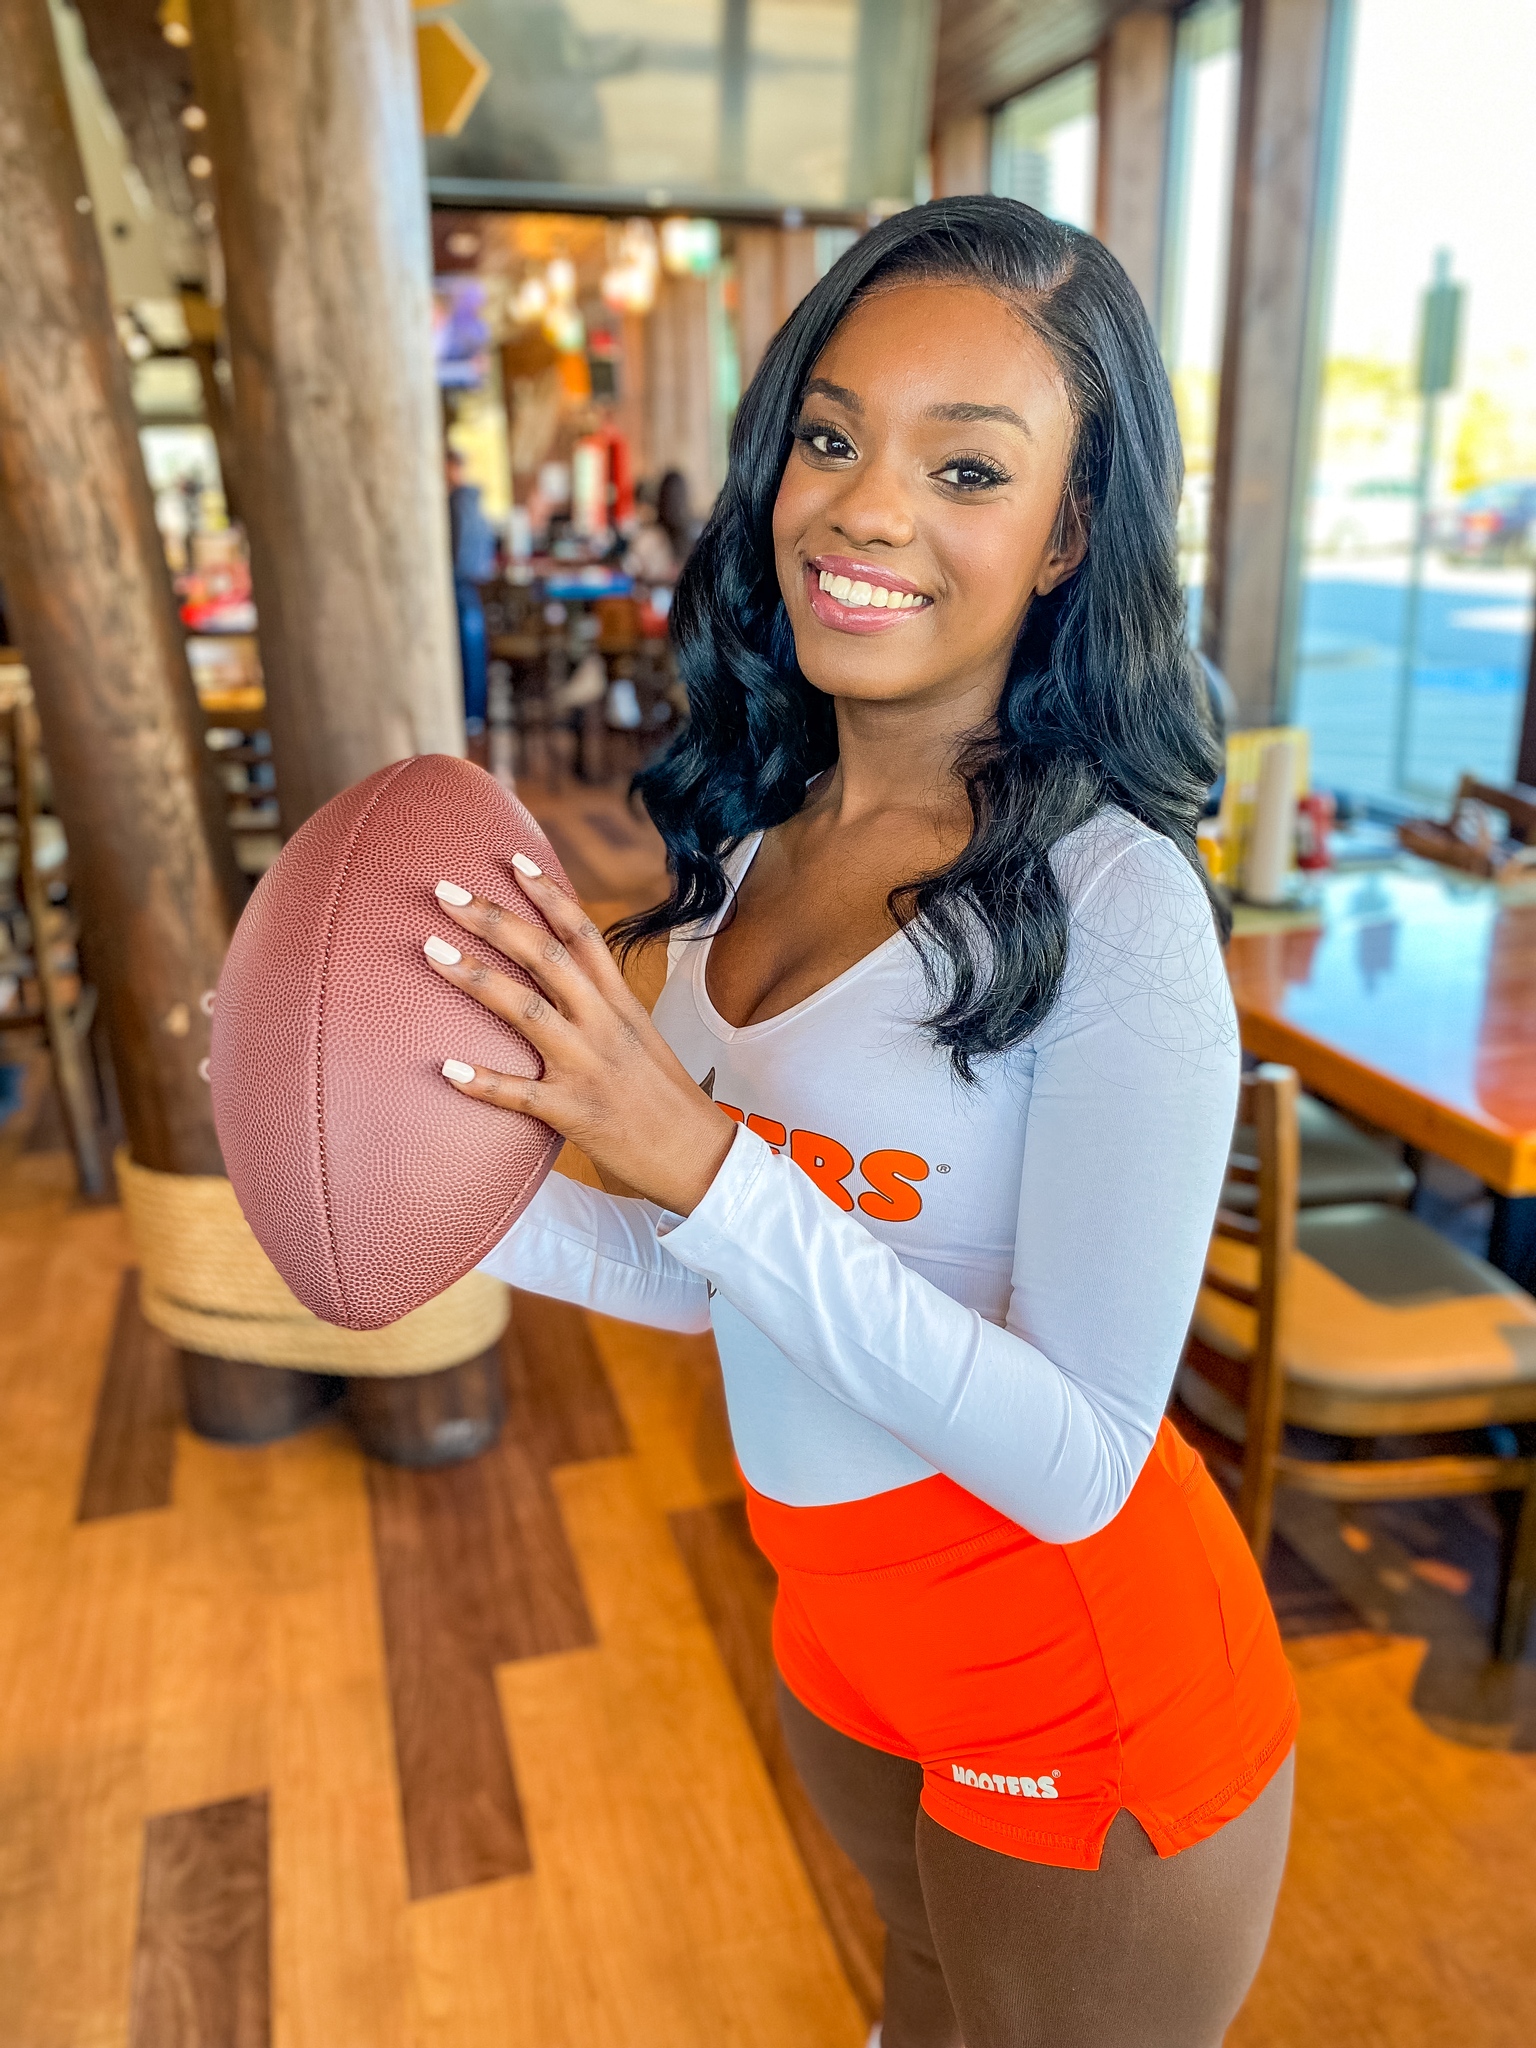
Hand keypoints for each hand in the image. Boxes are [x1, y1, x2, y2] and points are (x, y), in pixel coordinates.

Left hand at [422, 857, 735, 1214]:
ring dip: (477, 978)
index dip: (549, 895)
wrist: (700, 1155)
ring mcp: (588, 1067)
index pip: (583, 935)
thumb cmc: (665, 1097)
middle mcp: (603, 1026)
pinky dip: (483, 1082)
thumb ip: (600, 1006)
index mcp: (620, 1004)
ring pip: (527, 1011)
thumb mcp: (639, 1036)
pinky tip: (447, 1069)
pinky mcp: (574, 1113)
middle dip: (495, 919)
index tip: (514, 861)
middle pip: (546, 957)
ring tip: (431, 949)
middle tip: (445, 891)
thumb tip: (560, 981)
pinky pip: (521, 1094)